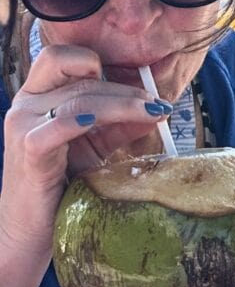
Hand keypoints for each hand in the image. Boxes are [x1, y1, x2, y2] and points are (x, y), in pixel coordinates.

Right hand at [0, 44, 170, 258]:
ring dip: (122, 104)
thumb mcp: (93, 147)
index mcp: (37, 95)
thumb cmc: (61, 185)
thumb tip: (157, 108)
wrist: (30, 230)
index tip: (134, 84)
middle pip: (81, 79)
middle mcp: (26, 104)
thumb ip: (118, 126)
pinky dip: (81, 120)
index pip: (60, 57)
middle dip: (126, 90)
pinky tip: (98, 120)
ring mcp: (23, 126)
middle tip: (158, 105)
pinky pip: (57, 127)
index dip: (95, 61)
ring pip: (79, 99)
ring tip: (153, 113)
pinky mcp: (29, 151)